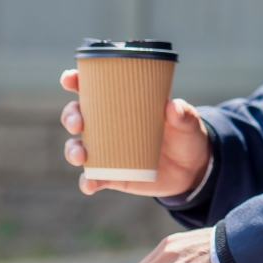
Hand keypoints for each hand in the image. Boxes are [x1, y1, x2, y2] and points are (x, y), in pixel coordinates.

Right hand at [60, 68, 210, 197]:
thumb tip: (172, 106)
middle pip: (77, 116)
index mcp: (122, 103)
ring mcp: (106, 151)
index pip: (92, 88)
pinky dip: (87, 182)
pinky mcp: (111, 175)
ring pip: (77, 147)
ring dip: (73, 150)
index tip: (70, 79)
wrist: (192, 169)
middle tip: (78, 122)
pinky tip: (90, 184)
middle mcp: (107, 125)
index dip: (75, 81)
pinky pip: (92, 179)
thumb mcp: (189, 122)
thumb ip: (183, 114)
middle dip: (70, 116)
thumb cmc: (185, 136)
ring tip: (80, 156)